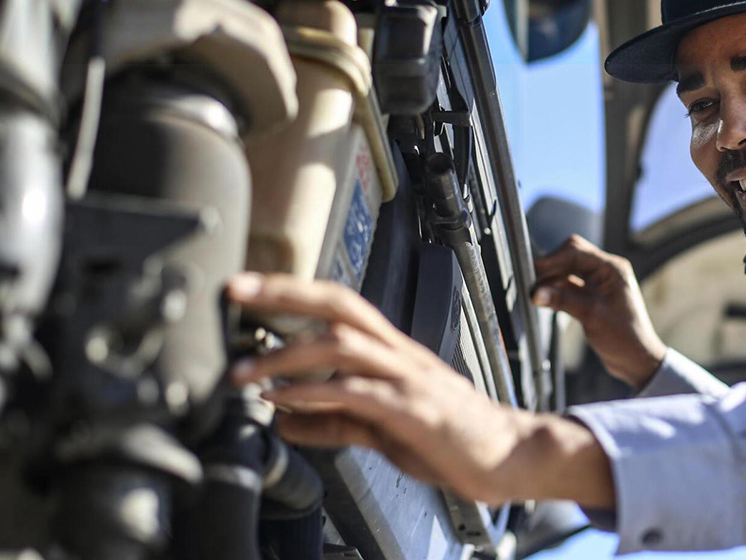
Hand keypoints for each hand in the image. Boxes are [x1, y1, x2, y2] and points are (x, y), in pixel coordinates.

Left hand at [227, 272, 612, 507]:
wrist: (510, 456)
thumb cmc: (453, 439)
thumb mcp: (383, 429)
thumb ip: (336, 421)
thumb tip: (286, 421)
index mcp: (392, 352)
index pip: (338, 305)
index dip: (292, 292)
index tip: (246, 289)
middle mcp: (399, 354)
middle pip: (338, 305)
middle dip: (284, 294)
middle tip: (235, 292)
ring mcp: (407, 378)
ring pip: (342, 344)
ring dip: (285, 354)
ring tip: (243, 373)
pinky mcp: (413, 409)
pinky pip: (357, 392)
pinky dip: (314, 394)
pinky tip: (283, 403)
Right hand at [532, 235, 666, 389]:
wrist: (636, 360)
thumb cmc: (624, 337)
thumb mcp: (591, 316)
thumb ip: (563, 300)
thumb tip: (535, 292)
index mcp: (612, 268)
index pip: (576, 252)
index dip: (552, 259)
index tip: (532, 269)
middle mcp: (606, 271)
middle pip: (570, 257)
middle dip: (549, 268)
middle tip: (529, 281)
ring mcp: (598, 282)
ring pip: (567, 271)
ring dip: (550, 280)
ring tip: (534, 293)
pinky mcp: (591, 295)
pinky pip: (568, 285)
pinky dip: (555, 290)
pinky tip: (544, 299)